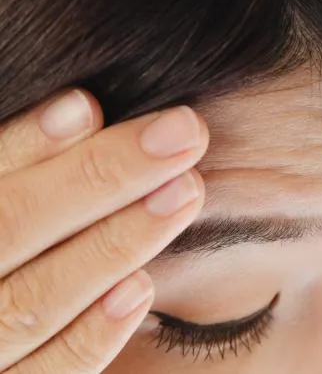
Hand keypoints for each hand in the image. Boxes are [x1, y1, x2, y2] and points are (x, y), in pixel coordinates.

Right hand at [0, 90, 207, 371]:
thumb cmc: (2, 240)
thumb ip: (17, 173)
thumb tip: (80, 110)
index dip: (25, 144)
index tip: (87, 104)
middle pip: (10, 227)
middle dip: (97, 178)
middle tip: (183, 133)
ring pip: (32, 303)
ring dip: (114, 244)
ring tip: (185, 192)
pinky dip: (90, 336)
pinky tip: (142, 287)